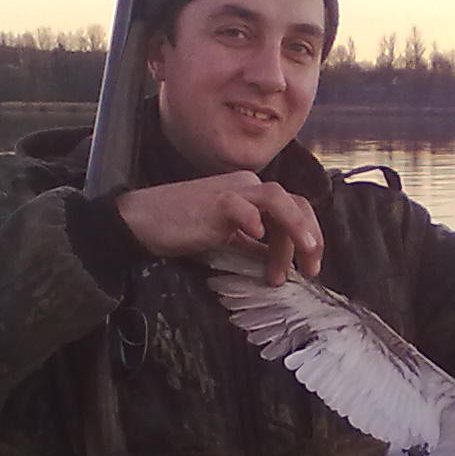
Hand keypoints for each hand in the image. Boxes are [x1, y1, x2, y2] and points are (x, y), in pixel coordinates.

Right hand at [116, 173, 323, 285]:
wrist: (143, 220)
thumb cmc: (182, 229)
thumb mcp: (228, 240)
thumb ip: (254, 246)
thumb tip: (280, 261)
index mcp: (253, 193)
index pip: (295, 209)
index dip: (309, 236)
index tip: (310, 268)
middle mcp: (247, 186)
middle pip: (295, 202)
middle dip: (310, 236)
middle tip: (311, 270)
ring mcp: (231, 190)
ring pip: (277, 200)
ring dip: (294, 229)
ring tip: (300, 259)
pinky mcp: (214, 201)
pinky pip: (241, 205)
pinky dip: (254, 221)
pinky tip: (258, 239)